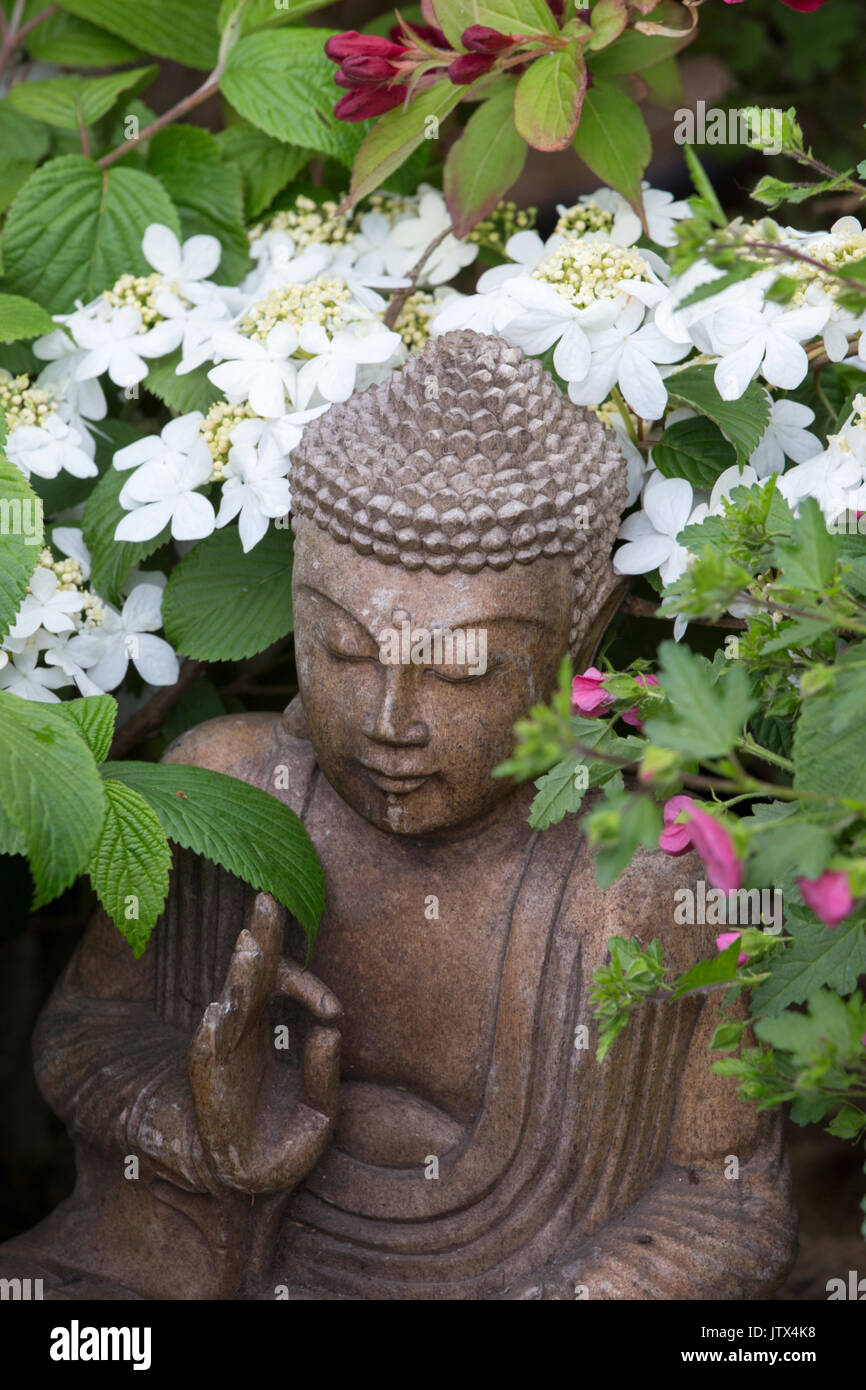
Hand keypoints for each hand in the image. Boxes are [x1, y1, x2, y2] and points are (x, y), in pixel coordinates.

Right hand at [188, 892, 340, 1193]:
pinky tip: (221, 1010)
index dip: (306, 982)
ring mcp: (222, 1056)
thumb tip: (333, 1031)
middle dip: (260, 936)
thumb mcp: (322, 1112)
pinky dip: (215, 1032)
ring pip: (229, 1003)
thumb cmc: (285, 1141)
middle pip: (249, 974)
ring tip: (248, 943)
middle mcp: (241, 1033)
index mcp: (265, 1027)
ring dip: (239, 975)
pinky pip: (208, 1054)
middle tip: (267, 897)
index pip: (282, 982)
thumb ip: (326, 1072)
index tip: (335, 1010)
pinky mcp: (211, 1088)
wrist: (253, 1187)